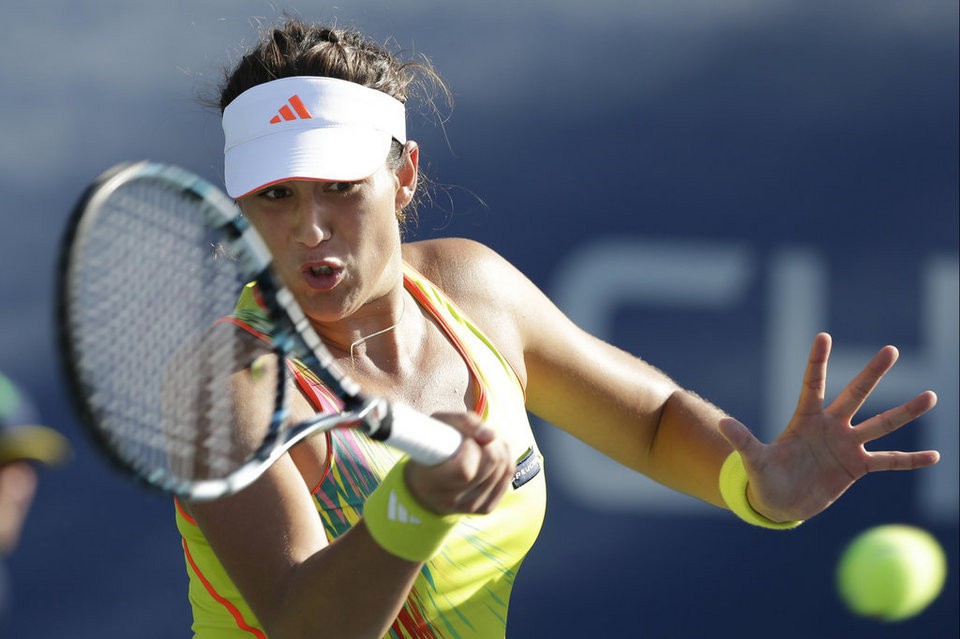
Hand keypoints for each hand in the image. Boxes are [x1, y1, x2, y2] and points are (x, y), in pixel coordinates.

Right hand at [404, 412, 513, 515]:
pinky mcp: (486, 508)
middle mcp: (451, 501)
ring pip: (504, 468)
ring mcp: (471, 507)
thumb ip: (464, 422)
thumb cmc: (431, 447)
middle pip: (492, 463)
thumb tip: (491, 436)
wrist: (424, 485)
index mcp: (430, 482)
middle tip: (476, 436)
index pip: (465, 468)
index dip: (470, 445)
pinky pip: (509, 475)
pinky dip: (505, 458)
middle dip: (488, 443)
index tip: (462, 438)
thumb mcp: (438, 424)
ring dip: (498, 448)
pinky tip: (491, 452)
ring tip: (483, 442)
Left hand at [719, 332, 938, 522]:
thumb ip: (743, 441)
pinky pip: (889, 461)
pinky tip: (935, 456)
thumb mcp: (753, 460)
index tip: (822, 336)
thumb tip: (722, 424)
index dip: (817, 362)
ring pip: (880, 424)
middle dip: (872, 373)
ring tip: (931, 395)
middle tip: (891, 350)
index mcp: (804, 419)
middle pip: (855, 395)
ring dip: (905, 412)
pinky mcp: (857, 468)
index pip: (812, 384)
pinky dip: (910, 460)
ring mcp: (846, 445)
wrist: (778, 502)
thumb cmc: (764, 477)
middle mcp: (830, 426)